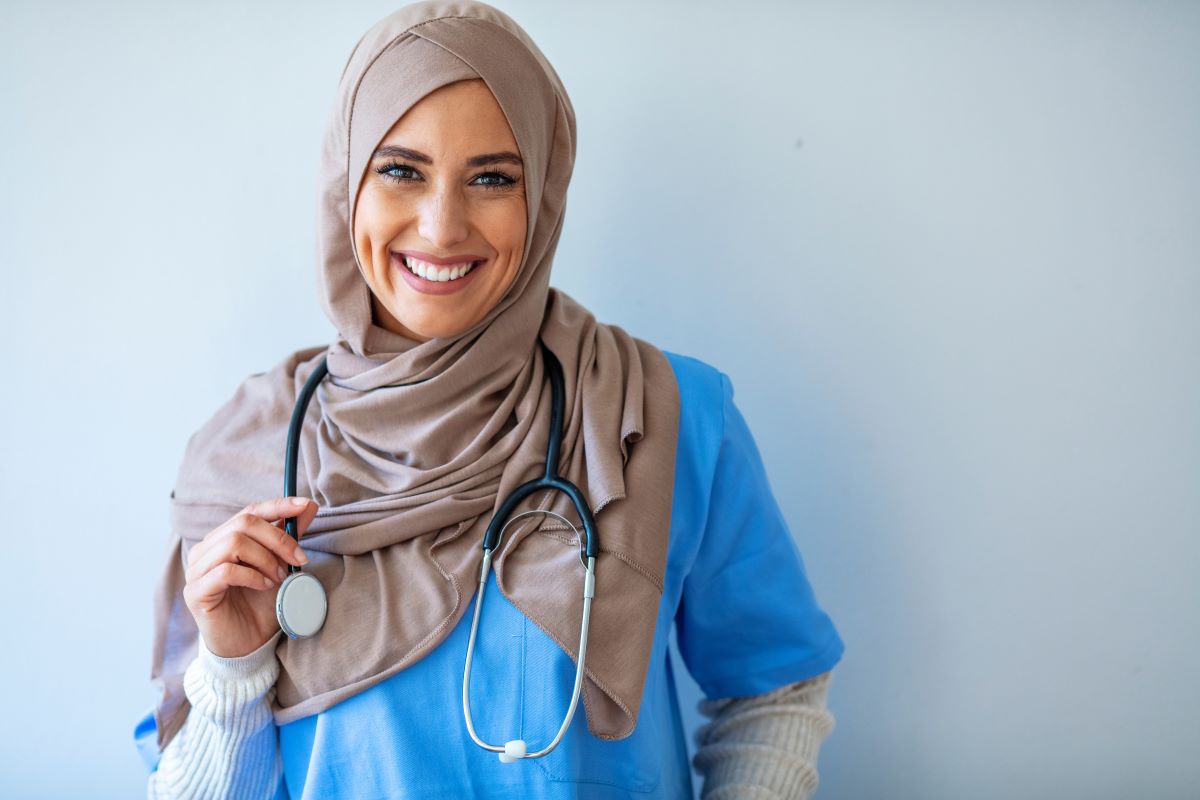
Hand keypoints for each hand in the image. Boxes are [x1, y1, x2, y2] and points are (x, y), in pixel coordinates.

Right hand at [183, 496, 317, 657]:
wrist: (246, 645)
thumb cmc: (259, 605)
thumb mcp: (279, 566)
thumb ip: (289, 538)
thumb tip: (309, 507)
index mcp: (223, 539)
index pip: (250, 511)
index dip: (278, 505)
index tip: (306, 506)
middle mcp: (206, 550)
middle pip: (243, 523)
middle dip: (278, 538)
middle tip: (298, 559)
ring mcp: (196, 570)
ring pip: (233, 544)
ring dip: (265, 559)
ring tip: (278, 578)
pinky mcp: (195, 592)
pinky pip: (226, 570)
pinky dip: (252, 575)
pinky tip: (264, 586)